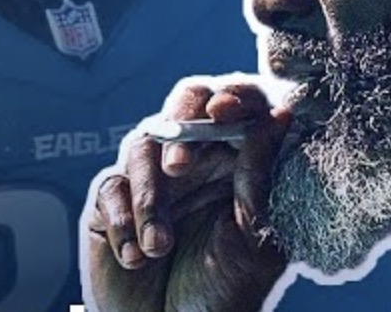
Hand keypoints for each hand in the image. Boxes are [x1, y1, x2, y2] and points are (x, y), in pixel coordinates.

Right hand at [83, 79, 292, 311]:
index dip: (233, 97)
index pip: (236, 109)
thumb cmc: (225, 294)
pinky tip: (137, 257)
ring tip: (160, 247)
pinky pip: (111, 188)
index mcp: (237, 165)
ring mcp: (152, 179)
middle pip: (182, 109)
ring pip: (141, 148)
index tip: (227, 111)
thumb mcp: (256, 242)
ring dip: (149, 200)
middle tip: (179, 168)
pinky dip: (123, 223)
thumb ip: (260, 180)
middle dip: (179, 131)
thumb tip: (278, 117)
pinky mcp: (114, 202)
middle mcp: (195, 163)